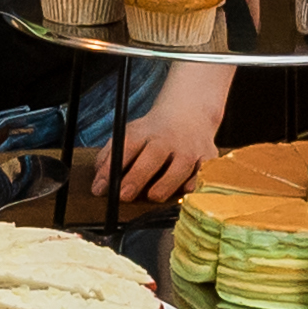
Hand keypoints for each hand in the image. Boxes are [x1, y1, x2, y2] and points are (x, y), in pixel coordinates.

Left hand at [85, 75, 226, 205]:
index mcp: (144, 132)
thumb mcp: (130, 134)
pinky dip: (195, 183)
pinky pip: (203, 174)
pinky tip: (185, 189)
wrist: (190, 113)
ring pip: (179, 168)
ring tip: (153, 195)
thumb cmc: (154, 132)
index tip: (100, 188)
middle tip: (124, 195)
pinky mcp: (208, 157)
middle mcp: (167, 139)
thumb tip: (99, 184)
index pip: (125, 147)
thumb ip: (111, 155)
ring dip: (165, 184)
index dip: (111, 168)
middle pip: (152, 157)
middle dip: (137, 177)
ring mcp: (189, 148)